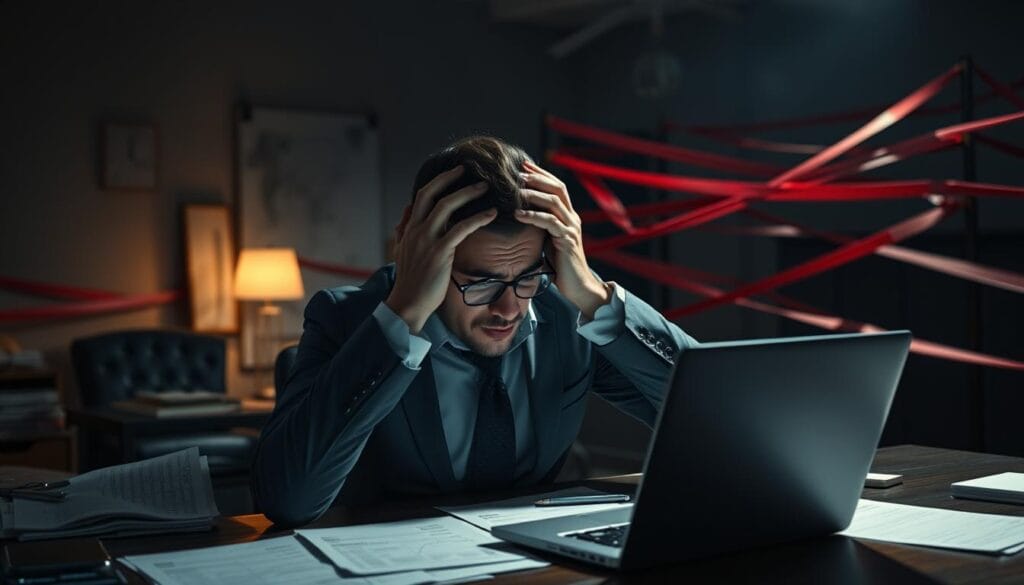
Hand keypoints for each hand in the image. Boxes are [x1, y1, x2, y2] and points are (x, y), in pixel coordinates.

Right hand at [387, 165, 496, 332]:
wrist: (408, 303)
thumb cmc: (411, 280)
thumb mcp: (402, 251)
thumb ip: (405, 230)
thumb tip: (406, 212)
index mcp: (409, 228)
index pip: (421, 196)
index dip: (438, 181)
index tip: (453, 172)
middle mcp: (416, 230)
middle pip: (431, 193)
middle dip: (450, 178)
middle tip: (469, 170)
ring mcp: (427, 240)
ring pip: (446, 206)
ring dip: (467, 193)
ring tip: (485, 187)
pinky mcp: (440, 252)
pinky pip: (461, 228)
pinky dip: (478, 218)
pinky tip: (492, 214)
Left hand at [515, 160, 609, 318]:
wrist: (578, 287)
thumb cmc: (560, 266)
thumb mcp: (547, 241)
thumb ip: (539, 227)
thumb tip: (517, 216)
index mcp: (568, 216)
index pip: (557, 187)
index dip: (541, 174)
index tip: (524, 165)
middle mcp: (572, 218)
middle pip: (558, 188)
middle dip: (538, 178)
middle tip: (519, 172)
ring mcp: (571, 228)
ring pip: (554, 202)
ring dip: (534, 194)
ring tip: (516, 191)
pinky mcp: (567, 240)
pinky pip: (550, 222)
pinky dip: (533, 216)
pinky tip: (518, 214)